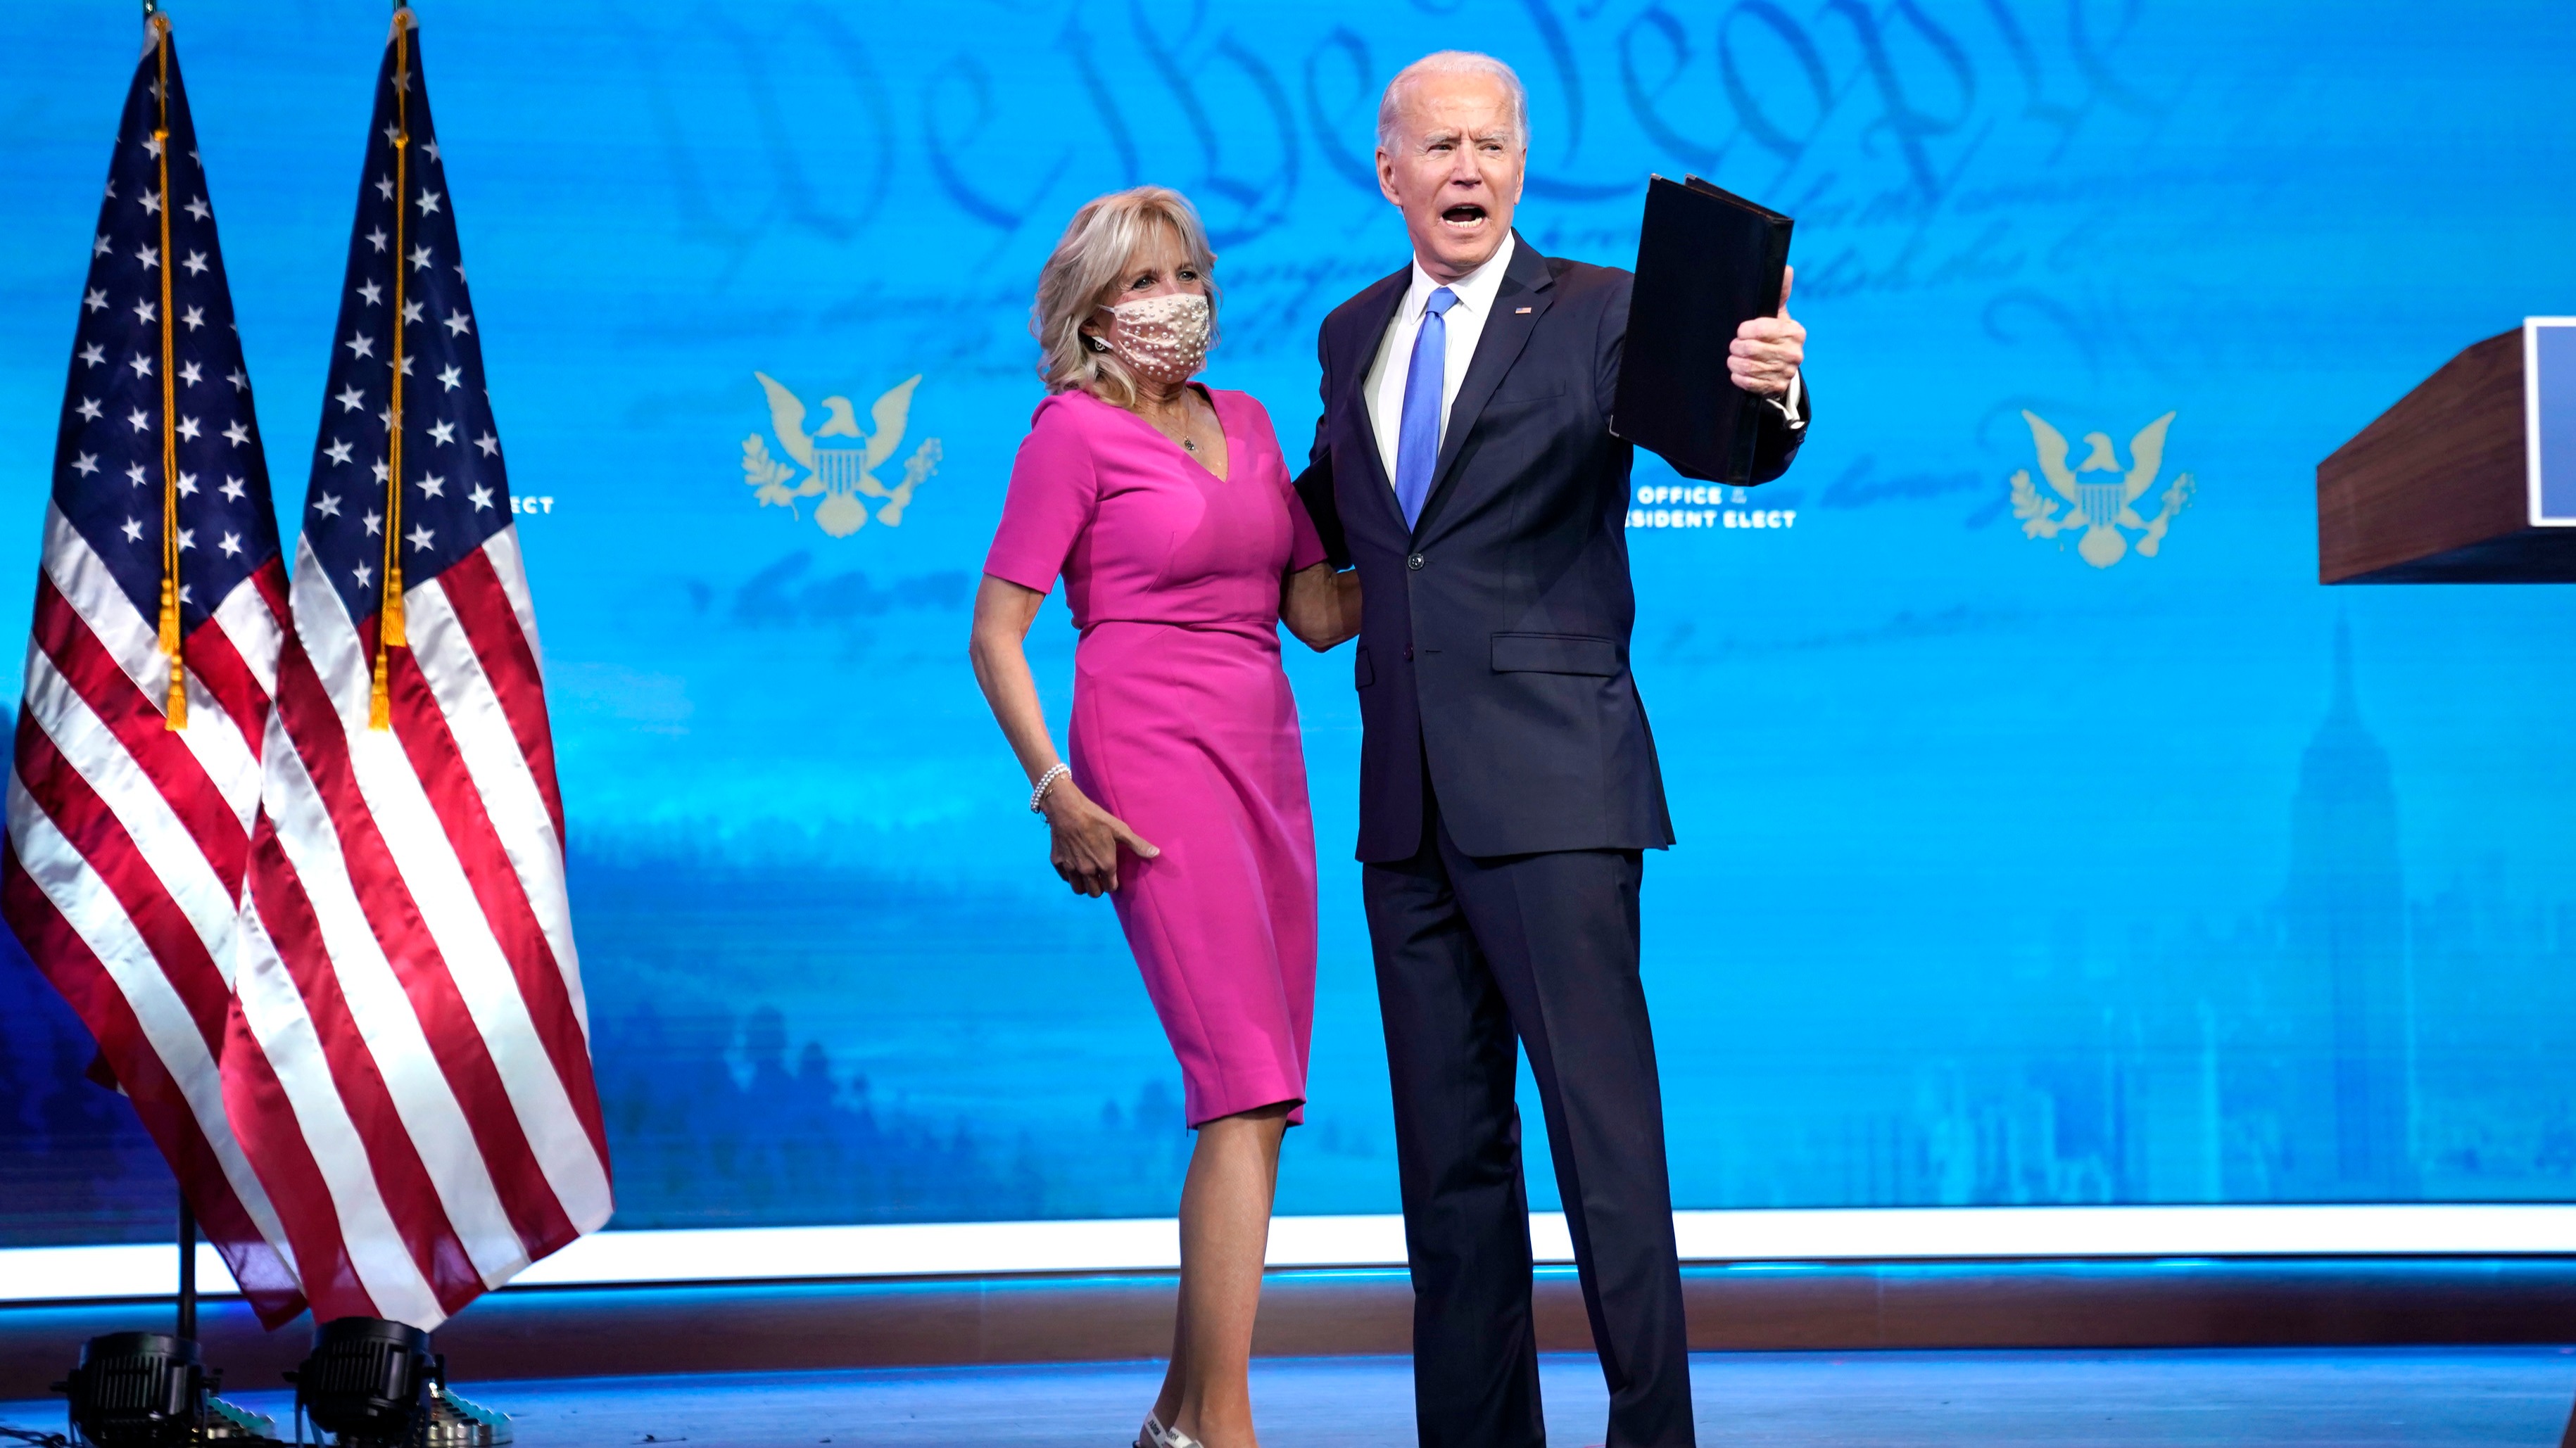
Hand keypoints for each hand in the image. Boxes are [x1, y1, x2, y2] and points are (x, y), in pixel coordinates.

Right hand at [1042, 778, 1159, 896]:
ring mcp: (1071, 868)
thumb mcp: (1120, 829)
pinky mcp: (1057, 863)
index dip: (1112, 883)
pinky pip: (1066, 878)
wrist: (1066, 809)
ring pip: (1079, 890)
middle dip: (1099, 887)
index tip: (1112, 876)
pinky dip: (1070, 876)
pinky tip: (1074, 865)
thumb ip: (1137, 844)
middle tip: (1100, 876)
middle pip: (1095, 893)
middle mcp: (1088, 871)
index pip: (1111, 888)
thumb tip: (1156, 854)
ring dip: (1084, 885)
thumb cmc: (1096, 818)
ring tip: (1087, 875)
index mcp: (1105, 865)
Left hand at [1727, 264, 1803, 397]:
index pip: (1763, 329)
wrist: (1780, 365)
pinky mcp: (1776, 387)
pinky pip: (1749, 383)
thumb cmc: (1774, 333)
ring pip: (1748, 367)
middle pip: (1752, 349)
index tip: (1741, 329)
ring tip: (1733, 357)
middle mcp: (1794, 353)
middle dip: (1737, 346)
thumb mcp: (1777, 312)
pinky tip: (1737, 371)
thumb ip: (1780, 292)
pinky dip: (1738, 377)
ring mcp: (1786, 372)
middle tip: (1734, 344)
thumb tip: (1786, 268)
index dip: (1746, 329)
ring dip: (1734, 362)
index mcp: (1795, 332)